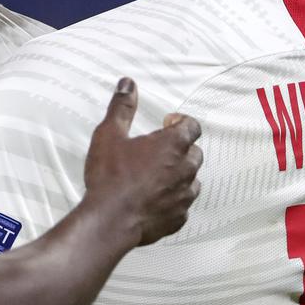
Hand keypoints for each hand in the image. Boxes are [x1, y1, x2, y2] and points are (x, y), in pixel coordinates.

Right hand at [82, 77, 202, 245]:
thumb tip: (128, 85)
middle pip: (195, 152)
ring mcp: (184, 195)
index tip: (168, 123)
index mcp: (171, 145)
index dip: (181, 122)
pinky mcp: (178, 217)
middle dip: (181, 148)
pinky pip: (183, 204)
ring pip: (192, 179)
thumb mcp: (109, 135)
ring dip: (180, 174)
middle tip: (160, 149)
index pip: (192, 127)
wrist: (110, 220)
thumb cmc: (110, 177)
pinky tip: (156, 199)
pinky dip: (174, 199)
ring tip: (158, 175)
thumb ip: (122, 107)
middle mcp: (184, 169)